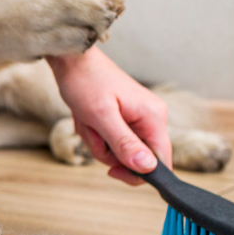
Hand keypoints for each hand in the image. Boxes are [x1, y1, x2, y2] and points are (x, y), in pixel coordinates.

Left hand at [47, 47, 170, 184]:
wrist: (72, 60)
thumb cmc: (86, 82)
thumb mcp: (102, 116)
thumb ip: (125, 143)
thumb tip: (148, 168)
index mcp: (154, 117)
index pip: (161, 162)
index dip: (137, 174)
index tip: (111, 170)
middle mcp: (151, 119)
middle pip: (136, 159)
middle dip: (108, 152)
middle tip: (93, 131)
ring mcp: (138, 119)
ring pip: (119, 152)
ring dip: (97, 141)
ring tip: (88, 120)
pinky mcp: (125, 118)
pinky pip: (111, 140)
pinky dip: (95, 135)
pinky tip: (87, 119)